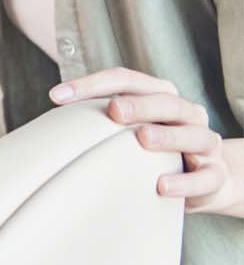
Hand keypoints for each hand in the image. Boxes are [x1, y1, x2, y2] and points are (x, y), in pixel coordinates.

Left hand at [51, 67, 241, 213]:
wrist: (208, 180)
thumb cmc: (155, 150)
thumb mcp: (130, 131)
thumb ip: (101, 122)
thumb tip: (49, 127)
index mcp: (160, 96)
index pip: (126, 80)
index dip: (92, 83)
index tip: (56, 95)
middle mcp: (186, 114)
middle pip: (165, 102)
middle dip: (139, 104)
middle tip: (113, 110)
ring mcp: (204, 144)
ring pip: (193, 135)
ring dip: (167, 137)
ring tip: (142, 138)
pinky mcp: (214, 176)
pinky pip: (204, 178)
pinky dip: (184, 182)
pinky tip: (161, 185)